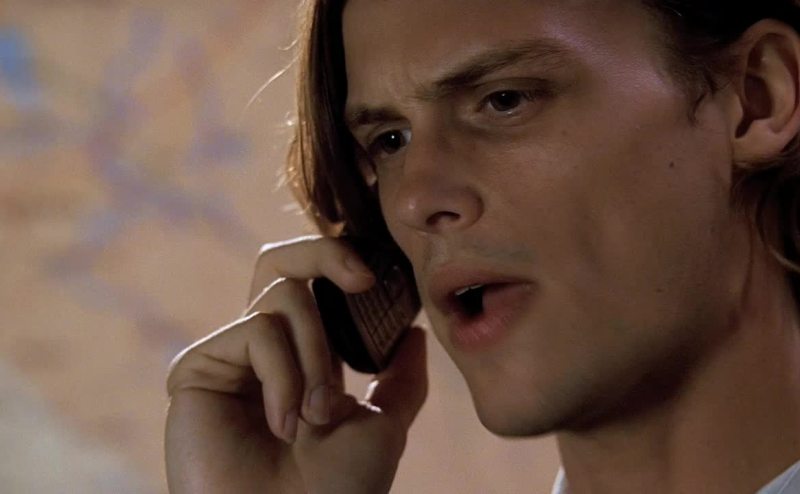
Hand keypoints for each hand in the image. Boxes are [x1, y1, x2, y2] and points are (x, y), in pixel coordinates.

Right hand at [164, 236, 427, 493]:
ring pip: (283, 298)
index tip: (378, 280)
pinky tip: (282, 424)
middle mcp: (262, 351)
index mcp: (303, 358)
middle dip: (324, 254)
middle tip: (362, 279)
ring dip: (317, 356)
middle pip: (280, 261)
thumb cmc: (338, 491)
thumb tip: (413, 333)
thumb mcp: (382, 426)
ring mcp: (229, 358)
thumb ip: (400, 379)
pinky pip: (256, 332)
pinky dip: (284, 374)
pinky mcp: (196, 369)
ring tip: (316, 415)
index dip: (340, 262)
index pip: (312, 284)